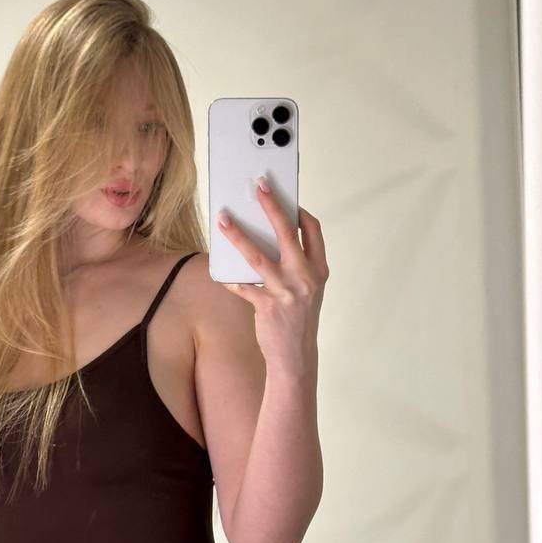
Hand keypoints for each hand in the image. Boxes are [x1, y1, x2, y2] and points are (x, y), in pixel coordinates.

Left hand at [216, 177, 328, 373]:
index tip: (286, 197)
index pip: (313, 230)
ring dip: (237, 235)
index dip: (299, 211)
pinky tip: (222, 272)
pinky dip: (231, 278)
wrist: (295, 356)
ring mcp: (287, 291)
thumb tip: (266, 237)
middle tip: (259, 186)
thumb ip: (294, 265)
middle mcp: (305, 277)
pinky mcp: (267, 306)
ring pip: (257, 256)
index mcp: (319, 270)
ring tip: (223, 219)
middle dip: (272, 206)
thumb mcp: (306, 289)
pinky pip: (242, 285)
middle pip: (286, 233)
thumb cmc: (298, 318)